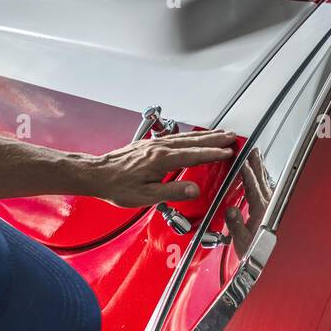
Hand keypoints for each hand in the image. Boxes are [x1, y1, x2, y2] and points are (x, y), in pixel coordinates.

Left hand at [94, 129, 236, 207]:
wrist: (97, 174)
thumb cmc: (118, 186)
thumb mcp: (146, 196)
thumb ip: (172, 192)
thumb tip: (193, 189)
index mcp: (161, 160)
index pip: (194, 154)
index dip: (213, 153)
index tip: (229, 152)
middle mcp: (159, 148)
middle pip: (193, 141)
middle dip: (215, 139)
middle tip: (233, 137)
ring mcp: (154, 144)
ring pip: (185, 138)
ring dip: (205, 136)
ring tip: (220, 134)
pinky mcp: (149, 145)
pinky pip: (176, 138)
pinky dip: (190, 137)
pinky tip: (195, 138)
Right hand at [224, 148, 272, 258]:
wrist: (263, 260)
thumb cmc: (254, 252)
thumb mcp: (242, 241)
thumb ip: (237, 225)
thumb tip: (231, 211)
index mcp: (261, 210)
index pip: (253, 186)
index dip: (246, 172)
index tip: (241, 160)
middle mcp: (268, 205)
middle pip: (262, 179)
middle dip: (256, 163)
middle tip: (251, 149)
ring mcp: (270, 206)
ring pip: (265, 182)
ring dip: (260, 168)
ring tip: (256, 156)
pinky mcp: (269, 209)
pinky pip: (266, 188)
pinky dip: (262, 178)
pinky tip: (260, 175)